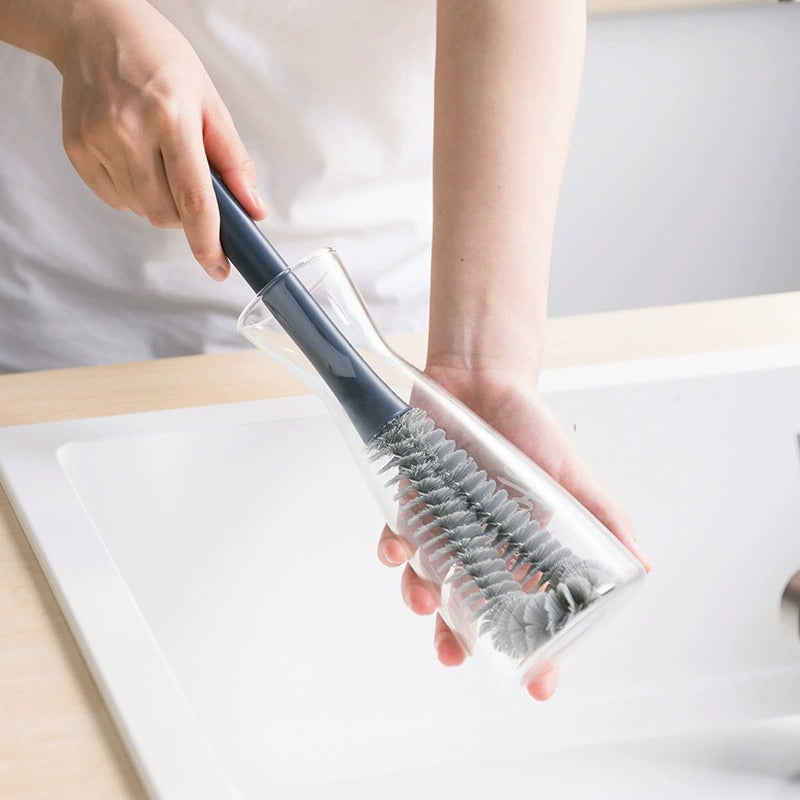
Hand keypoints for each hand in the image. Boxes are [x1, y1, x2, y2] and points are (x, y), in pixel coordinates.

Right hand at [54, 0, 264, 278]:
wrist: (95, 28)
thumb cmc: (160, 62)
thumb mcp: (209, 103)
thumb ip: (233, 161)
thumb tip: (253, 209)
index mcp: (171, 118)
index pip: (194, 198)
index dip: (208, 241)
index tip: (218, 267)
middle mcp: (129, 131)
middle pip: (166, 214)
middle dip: (185, 214)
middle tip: (187, 180)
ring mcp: (97, 141)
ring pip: (141, 211)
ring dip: (159, 202)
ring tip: (158, 158)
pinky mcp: (76, 149)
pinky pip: (115, 199)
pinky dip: (133, 191)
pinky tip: (133, 156)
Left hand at [377, 363, 650, 700]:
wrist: (483, 379)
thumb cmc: (529, 428)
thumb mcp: (569, 475)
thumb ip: (602, 516)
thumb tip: (642, 565)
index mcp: (521, 550)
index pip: (528, 613)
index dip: (534, 652)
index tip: (540, 684)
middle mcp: (479, 546)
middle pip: (467, 610)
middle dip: (458, 639)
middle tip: (456, 654)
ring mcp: (443, 527)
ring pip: (427, 580)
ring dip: (421, 597)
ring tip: (424, 599)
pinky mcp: (412, 502)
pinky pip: (398, 536)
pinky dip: (394, 548)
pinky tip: (397, 548)